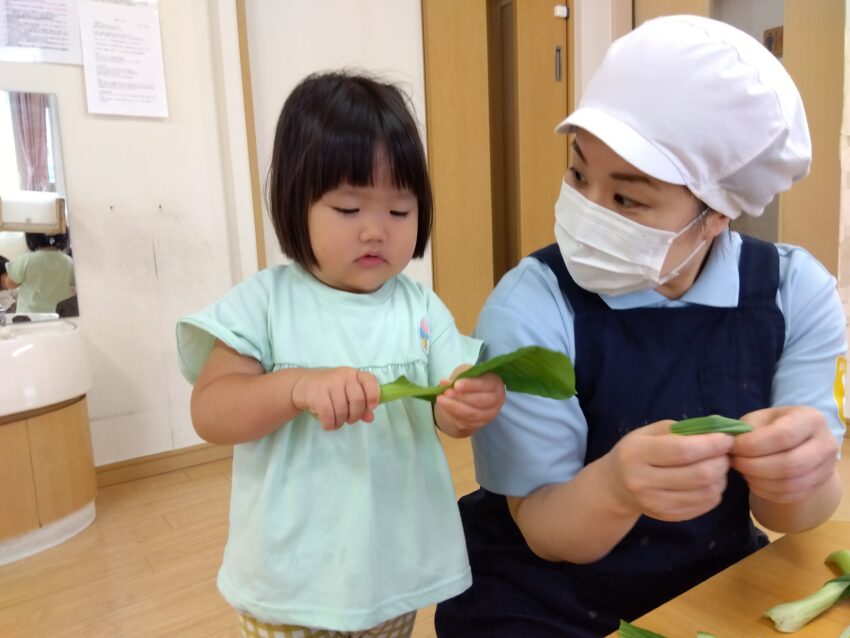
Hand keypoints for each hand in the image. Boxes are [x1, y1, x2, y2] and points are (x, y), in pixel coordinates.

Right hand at [291, 367, 379, 430]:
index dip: (373, 395)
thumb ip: (361, 404)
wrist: (302, 385)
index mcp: (353, 374)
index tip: (371, 407)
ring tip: (337, 421)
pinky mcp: (316, 394)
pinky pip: (328, 415)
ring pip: (342, 411)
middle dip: (355, 416)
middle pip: (357, 400)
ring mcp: (329, 383)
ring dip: (340, 422)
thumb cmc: (329, 390)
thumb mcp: (346, 393)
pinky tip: (328, 424)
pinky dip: (330, 424)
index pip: (369, 381)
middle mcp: (342, 376)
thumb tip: (370, 417)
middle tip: (350, 420)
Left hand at [434, 365, 505, 437]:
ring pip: (472, 414)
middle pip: (480, 401)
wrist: (467, 399)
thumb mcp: (464, 373)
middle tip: (446, 392)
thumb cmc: (468, 382)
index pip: (485, 385)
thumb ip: (458, 377)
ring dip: (454, 407)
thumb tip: (445, 383)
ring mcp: (489, 414)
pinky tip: (444, 407)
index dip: (470, 385)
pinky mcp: (479, 424)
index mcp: (495, 383)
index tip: (456, 385)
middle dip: (461, 397)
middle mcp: (496, 400)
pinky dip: (453, 415)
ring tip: (440, 399)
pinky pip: (465, 422)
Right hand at [604, 420, 734, 521]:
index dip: (711, 444)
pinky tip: (709, 482)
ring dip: (720, 478)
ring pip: (706, 492)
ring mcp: (655, 503)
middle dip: (720, 461)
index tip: (727, 438)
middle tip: (723, 453)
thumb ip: (679, 431)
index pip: (683, 450)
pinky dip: (714, 492)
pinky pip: (704, 506)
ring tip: (716, 467)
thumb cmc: (635, 452)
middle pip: (698, 474)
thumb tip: (716, 433)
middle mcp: (643, 481)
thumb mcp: (648, 433)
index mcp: (636, 453)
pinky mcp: (667, 516)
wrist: (615, 487)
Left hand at [730, 406, 838, 503]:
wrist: (798, 443)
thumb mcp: (760, 419)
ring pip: (789, 484)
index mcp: (810, 419)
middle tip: (734, 461)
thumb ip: (746, 430)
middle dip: (754, 466)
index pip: (783, 436)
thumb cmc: (773, 426)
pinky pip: (789, 495)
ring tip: (742, 470)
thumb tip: (728, 444)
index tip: (732, 447)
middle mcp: (825, 444)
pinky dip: (765, 491)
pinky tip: (753, 481)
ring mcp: (825, 468)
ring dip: (758, 480)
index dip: (753, 445)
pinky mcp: (818, 486)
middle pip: (789, 464)